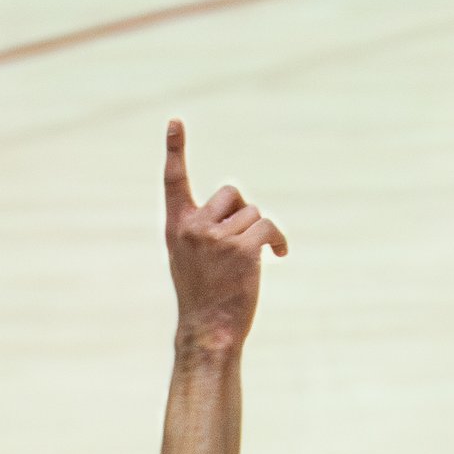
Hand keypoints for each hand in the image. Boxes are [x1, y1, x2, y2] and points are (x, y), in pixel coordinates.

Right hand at [163, 117, 285, 355]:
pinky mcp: (242, 249)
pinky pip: (269, 227)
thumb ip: (204, 229)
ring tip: (250, 262)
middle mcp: (194, 227)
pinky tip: (278, 257)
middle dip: (242, 212)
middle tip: (238, 244)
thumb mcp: (190, 258)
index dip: (175, 149)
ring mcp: (217, 237)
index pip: (174, 180)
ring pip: (253, 213)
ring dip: (259, 234)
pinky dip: (278, 240)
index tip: (176, 121)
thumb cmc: (203, 297)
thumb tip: (243, 211)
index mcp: (177, 226)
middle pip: (232, 192)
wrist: (209, 332)